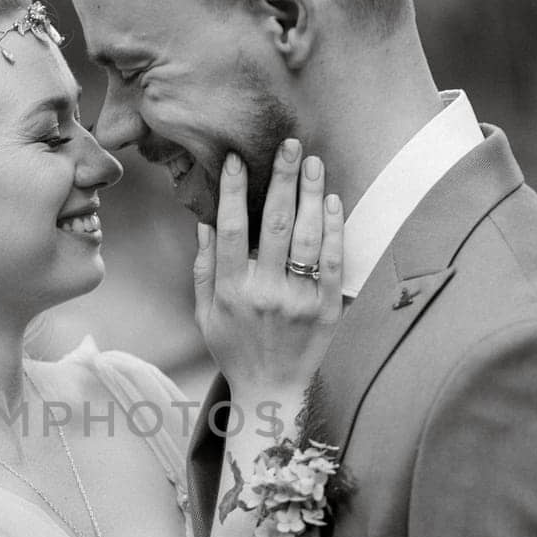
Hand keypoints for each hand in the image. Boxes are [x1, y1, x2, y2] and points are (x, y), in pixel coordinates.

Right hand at [193, 138, 343, 403]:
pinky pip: (332, 262)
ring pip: (307, 237)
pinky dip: (333, 229)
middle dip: (282, 180)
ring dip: (311, 195)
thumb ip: (203, 268)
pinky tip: (332, 201)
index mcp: (232, 292)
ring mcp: (298, 301)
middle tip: (289, 145)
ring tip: (313, 163)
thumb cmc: (234, 350)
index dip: (234, 192)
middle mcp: (265, 293)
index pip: (232, 230)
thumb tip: (205, 223)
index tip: (238, 160)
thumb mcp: (206, 313)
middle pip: (275, 225)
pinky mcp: (326, 309)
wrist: (271, 391)